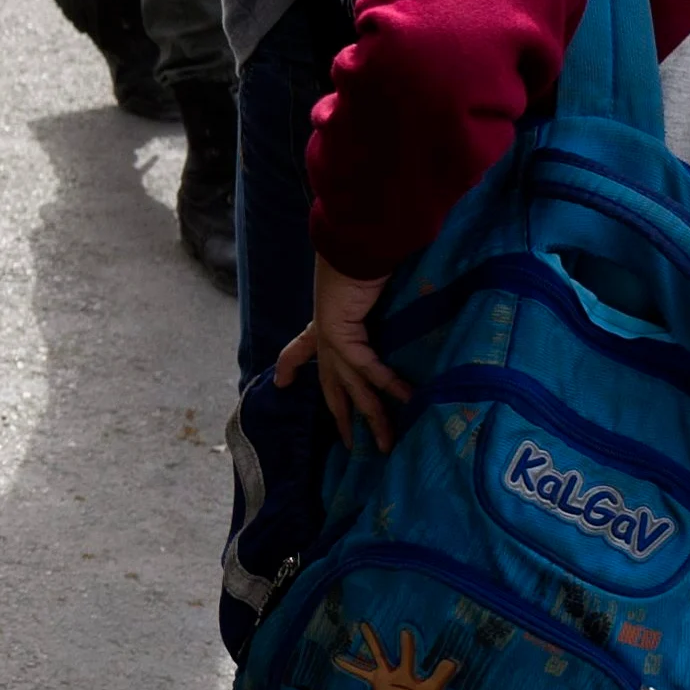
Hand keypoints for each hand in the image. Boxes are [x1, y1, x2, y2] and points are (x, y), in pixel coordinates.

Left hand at [272, 255, 410, 449]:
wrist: (355, 244)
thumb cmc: (363, 260)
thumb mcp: (367, 289)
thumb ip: (377, 305)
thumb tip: (393, 302)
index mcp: (325, 322)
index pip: (301, 347)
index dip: (291, 365)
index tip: (281, 383)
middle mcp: (325, 335)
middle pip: (332, 386)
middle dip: (341, 417)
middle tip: (350, 445)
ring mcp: (332, 339)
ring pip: (354, 389)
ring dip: (372, 419)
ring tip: (388, 445)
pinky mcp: (343, 337)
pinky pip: (369, 369)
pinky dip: (390, 385)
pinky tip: (409, 399)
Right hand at [331, 626, 461, 689]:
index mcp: (422, 684)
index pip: (436, 677)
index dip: (444, 671)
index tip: (452, 662)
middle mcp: (406, 674)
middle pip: (407, 659)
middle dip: (407, 647)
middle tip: (407, 632)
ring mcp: (390, 675)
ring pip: (381, 655)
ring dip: (373, 641)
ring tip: (364, 625)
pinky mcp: (377, 679)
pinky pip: (362, 671)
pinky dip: (350, 666)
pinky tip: (338, 657)